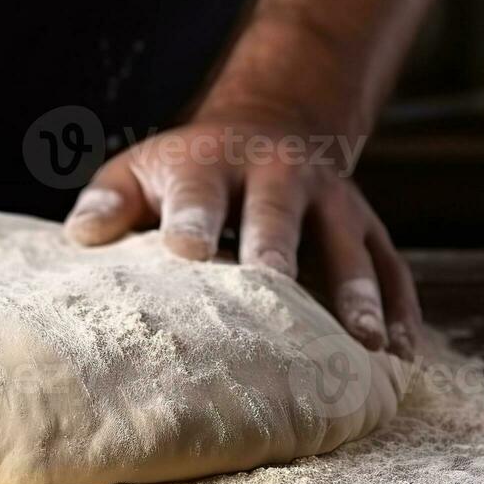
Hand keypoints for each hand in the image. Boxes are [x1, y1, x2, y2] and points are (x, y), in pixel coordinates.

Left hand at [62, 118, 418, 359]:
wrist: (270, 126)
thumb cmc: (188, 172)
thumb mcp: (142, 169)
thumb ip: (111, 200)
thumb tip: (80, 236)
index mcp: (212, 162)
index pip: (200, 188)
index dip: (193, 217)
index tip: (185, 251)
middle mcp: (280, 175)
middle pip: (279, 213)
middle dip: (277, 251)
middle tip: (274, 293)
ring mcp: (333, 201)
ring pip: (350, 246)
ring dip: (358, 293)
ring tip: (365, 344)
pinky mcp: (370, 227)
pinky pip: (393, 267)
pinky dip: (402, 311)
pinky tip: (402, 357)